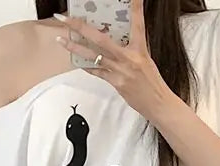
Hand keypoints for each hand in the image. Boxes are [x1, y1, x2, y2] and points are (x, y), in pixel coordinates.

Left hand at [55, 2, 171, 121]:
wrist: (157, 104)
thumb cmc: (153, 83)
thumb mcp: (146, 59)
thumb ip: (132, 48)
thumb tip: (118, 40)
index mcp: (139, 49)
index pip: (137, 24)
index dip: (136, 8)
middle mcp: (128, 58)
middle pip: (100, 39)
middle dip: (81, 27)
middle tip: (67, 18)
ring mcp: (120, 71)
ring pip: (92, 56)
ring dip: (75, 47)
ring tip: (62, 39)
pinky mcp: (115, 83)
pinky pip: (97, 72)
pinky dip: (86, 66)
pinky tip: (76, 60)